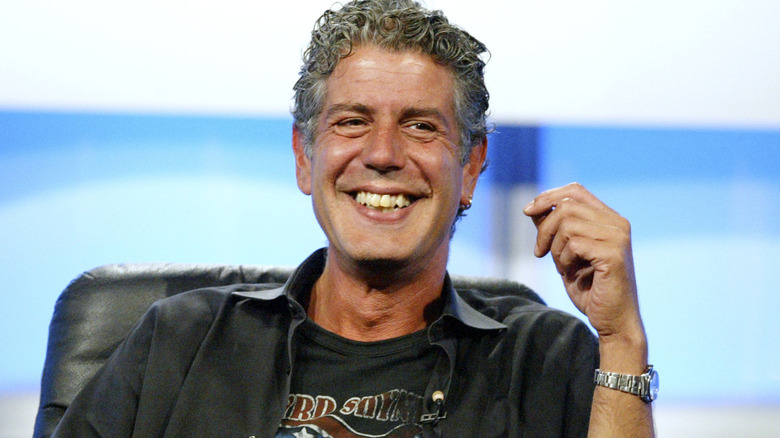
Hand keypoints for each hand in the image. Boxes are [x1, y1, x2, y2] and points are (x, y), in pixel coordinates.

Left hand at [522, 183, 643, 343]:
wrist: (612, 321)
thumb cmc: (589, 289)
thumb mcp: (566, 254)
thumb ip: (555, 230)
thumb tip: (534, 209)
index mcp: (609, 219)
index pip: (575, 191)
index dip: (548, 196)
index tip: (528, 211)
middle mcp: (617, 223)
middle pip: (566, 206)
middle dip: (545, 229)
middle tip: (541, 253)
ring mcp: (618, 237)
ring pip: (567, 224)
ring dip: (555, 248)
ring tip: (563, 267)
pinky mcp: (614, 254)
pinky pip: (574, 244)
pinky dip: (563, 260)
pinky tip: (571, 273)